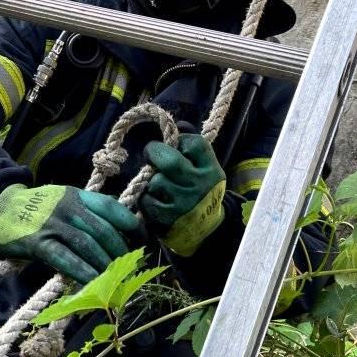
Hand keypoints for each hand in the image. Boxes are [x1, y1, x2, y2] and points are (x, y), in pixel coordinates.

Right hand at [0, 184, 136, 283]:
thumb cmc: (34, 207)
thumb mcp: (62, 199)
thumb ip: (86, 209)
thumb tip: (118, 222)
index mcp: (77, 196)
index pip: (112, 207)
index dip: (130, 225)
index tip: (141, 240)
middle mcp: (68, 208)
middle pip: (104, 230)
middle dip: (120, 252)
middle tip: (127, 268)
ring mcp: (53, 225)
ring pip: (89, 246)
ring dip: (105, 265)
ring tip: (114, 279)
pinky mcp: (39, 243)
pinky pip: (66, 259)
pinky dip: (82, 272)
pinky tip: (92, 282)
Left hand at [140, 133, 225, 255]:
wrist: (207, 232)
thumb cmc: (201, 191)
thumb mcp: (205, 169)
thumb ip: (192, 146)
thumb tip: (177, 124)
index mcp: (211, 170)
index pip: (194, 144)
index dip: (179, 139)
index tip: (174, 145)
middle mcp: (198, 186)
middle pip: (169, 161)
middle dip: (154, 152)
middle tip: (151, 154)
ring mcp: (182, 204)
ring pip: (154, 181)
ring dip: (150, 179)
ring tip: (156, 183)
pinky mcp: (167, 220)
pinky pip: (146, 200)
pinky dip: (145, 198)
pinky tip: (153, 199)